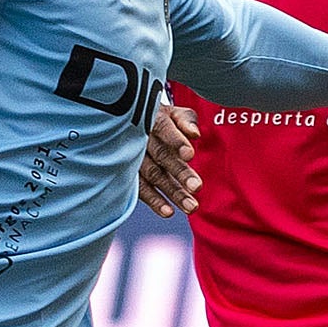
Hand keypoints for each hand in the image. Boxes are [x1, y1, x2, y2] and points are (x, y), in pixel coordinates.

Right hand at [137, 102, 200, 217]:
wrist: (133, 124)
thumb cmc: (162, 120)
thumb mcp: (174, 114)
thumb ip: (186, 121)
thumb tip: (195, 134)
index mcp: (154, 120)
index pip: (165, 130)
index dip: (176, 142)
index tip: (190, 155)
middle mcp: (141, 139)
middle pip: (162, 156)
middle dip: (180, 173)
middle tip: (197, 187)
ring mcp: (133, 157)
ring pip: (153, 176)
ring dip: (172, 192)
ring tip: (191, 207)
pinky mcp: (130, 174)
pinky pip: (141, 189)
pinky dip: (154, 201)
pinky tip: (169, 212)